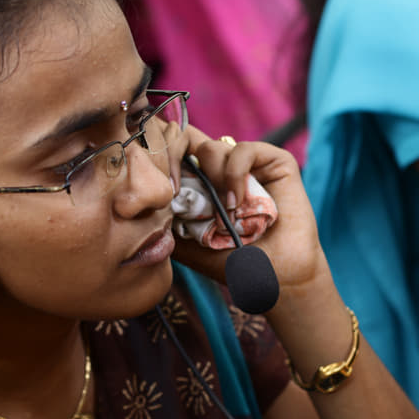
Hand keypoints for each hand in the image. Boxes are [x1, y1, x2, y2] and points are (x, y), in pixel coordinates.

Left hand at [172, 127, 327, 297]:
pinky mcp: (275, 162)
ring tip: (224, 211)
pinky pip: (243, 150)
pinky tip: (236, 204)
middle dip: (177, 161)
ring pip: (212, 146)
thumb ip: (165, 216)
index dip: (162, 161)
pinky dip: (234, 174)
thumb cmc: (231, 264)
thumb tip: (143, 193)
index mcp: (200, 183)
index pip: (173, 151)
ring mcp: (248, 164)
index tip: (164, 195)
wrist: (271, 278)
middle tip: (180, 192)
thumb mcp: (185, 243)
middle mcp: (222, 169)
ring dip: (212, 177)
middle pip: (187, 140)